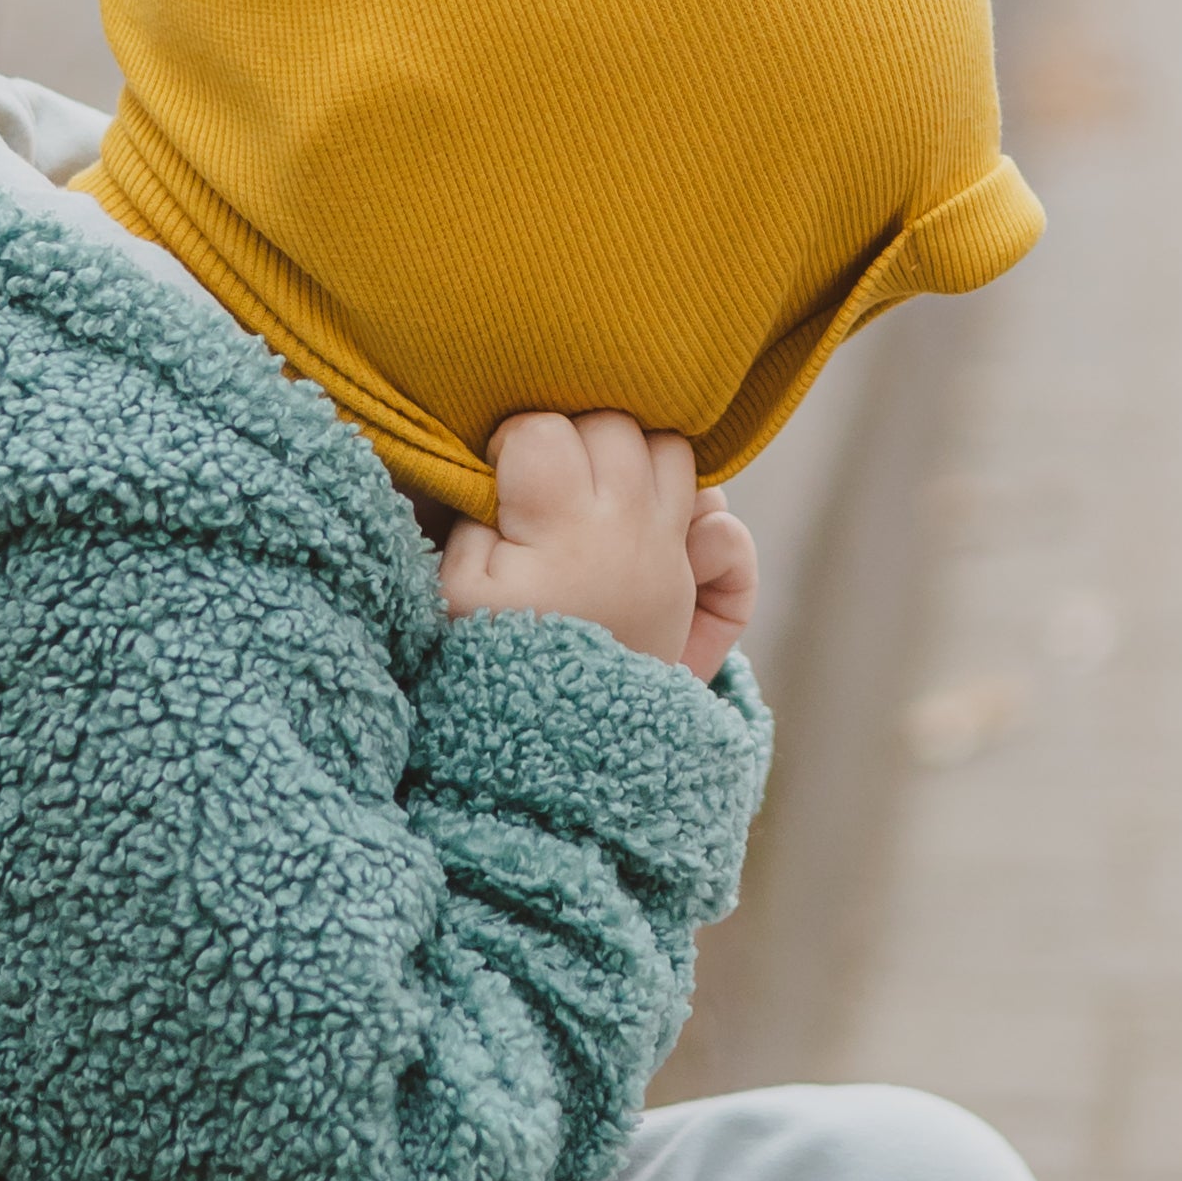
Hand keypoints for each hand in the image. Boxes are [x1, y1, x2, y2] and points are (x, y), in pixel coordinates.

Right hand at [440, 413, 757, 683]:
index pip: (544, 430)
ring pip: (674, 452)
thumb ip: (476, 515)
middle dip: (574, 433)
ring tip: (593, 491)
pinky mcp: (693, 588)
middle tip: (542, 480)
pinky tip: (664, 526)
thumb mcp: (457, 589)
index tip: (495, 476)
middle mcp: (629, 527)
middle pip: (616, 424)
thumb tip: (527, 470)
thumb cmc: (491, 662)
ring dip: (636, 457)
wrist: (552, 755)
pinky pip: (724, 528)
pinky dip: (705, 517)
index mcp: (562, 524)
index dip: (511, 440)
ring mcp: (668, 554)